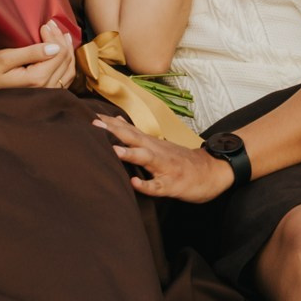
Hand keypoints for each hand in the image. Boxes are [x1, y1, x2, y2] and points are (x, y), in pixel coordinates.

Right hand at [0, 22, 75, 97]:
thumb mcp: (4, 58)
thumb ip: (31, 53)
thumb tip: (55, 47)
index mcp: (37, 79)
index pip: (58, 53)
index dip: (54, 36)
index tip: (44, 24)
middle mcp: (46, 88)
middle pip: (65, 60)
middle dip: (60, 39)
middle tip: (51, 24)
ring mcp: (46, 92)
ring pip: (68, 69)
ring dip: (66, 50)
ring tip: (61, 34)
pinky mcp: (44, 92)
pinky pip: (64, 78)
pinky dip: (66, 63)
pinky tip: (62, 51)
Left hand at [93, 113, 235, 202]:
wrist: (212, 171)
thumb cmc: (180, 160)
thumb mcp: (157, 143)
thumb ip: (136, 134)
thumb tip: (115, 119)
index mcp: (150, 143)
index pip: (127, 130)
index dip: (108, 123)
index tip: (88, 115)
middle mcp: (156, 152)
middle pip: (133, 139)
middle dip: (113, 132)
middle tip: (93, 125)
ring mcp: (164, 167)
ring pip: (146, 159)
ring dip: (130, 154)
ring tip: (113, 151)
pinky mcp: (172, 184)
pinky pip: (157, 186)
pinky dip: (146, 185)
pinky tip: (134, 183)